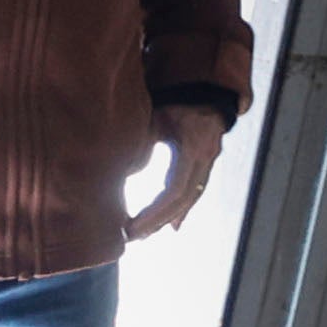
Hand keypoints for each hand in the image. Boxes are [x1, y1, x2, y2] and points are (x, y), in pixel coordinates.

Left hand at [124, 102, 230, 240]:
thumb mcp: (155, 117)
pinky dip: (181, 209)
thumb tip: (118, 170)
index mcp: (193, 148)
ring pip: (189, 199)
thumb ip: (140, 141)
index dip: (153, 213)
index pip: (173, 190)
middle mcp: (205, 159)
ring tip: (143, 235)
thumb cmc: (175, 100)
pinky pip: (193, 191)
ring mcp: (208, 162)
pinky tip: (172, 225)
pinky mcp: (204, 163)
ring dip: (166, 219)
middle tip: (131, 238)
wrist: (205, 89)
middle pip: (182, 201)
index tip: (130, 227)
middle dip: (156, 222)